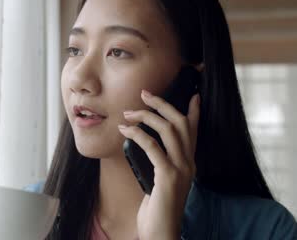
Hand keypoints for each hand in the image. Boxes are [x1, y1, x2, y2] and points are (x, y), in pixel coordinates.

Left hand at [118, 89, 199, 238]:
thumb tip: (143, 144)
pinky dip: (138, 134)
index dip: (194, 111)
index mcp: (188, 163)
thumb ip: (158, 164)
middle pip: (180, 123)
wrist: (161, 233)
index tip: (192, 94)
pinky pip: (153, 147)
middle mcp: (188, 163)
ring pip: (169, 130)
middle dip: (162, 104)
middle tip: (144, 94)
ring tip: (128, 113)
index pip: (194, 131)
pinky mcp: (168, 177)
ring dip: (146, 116)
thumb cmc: (156, 208)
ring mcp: (181, 170)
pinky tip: (126, 130)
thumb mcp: (159, 181)